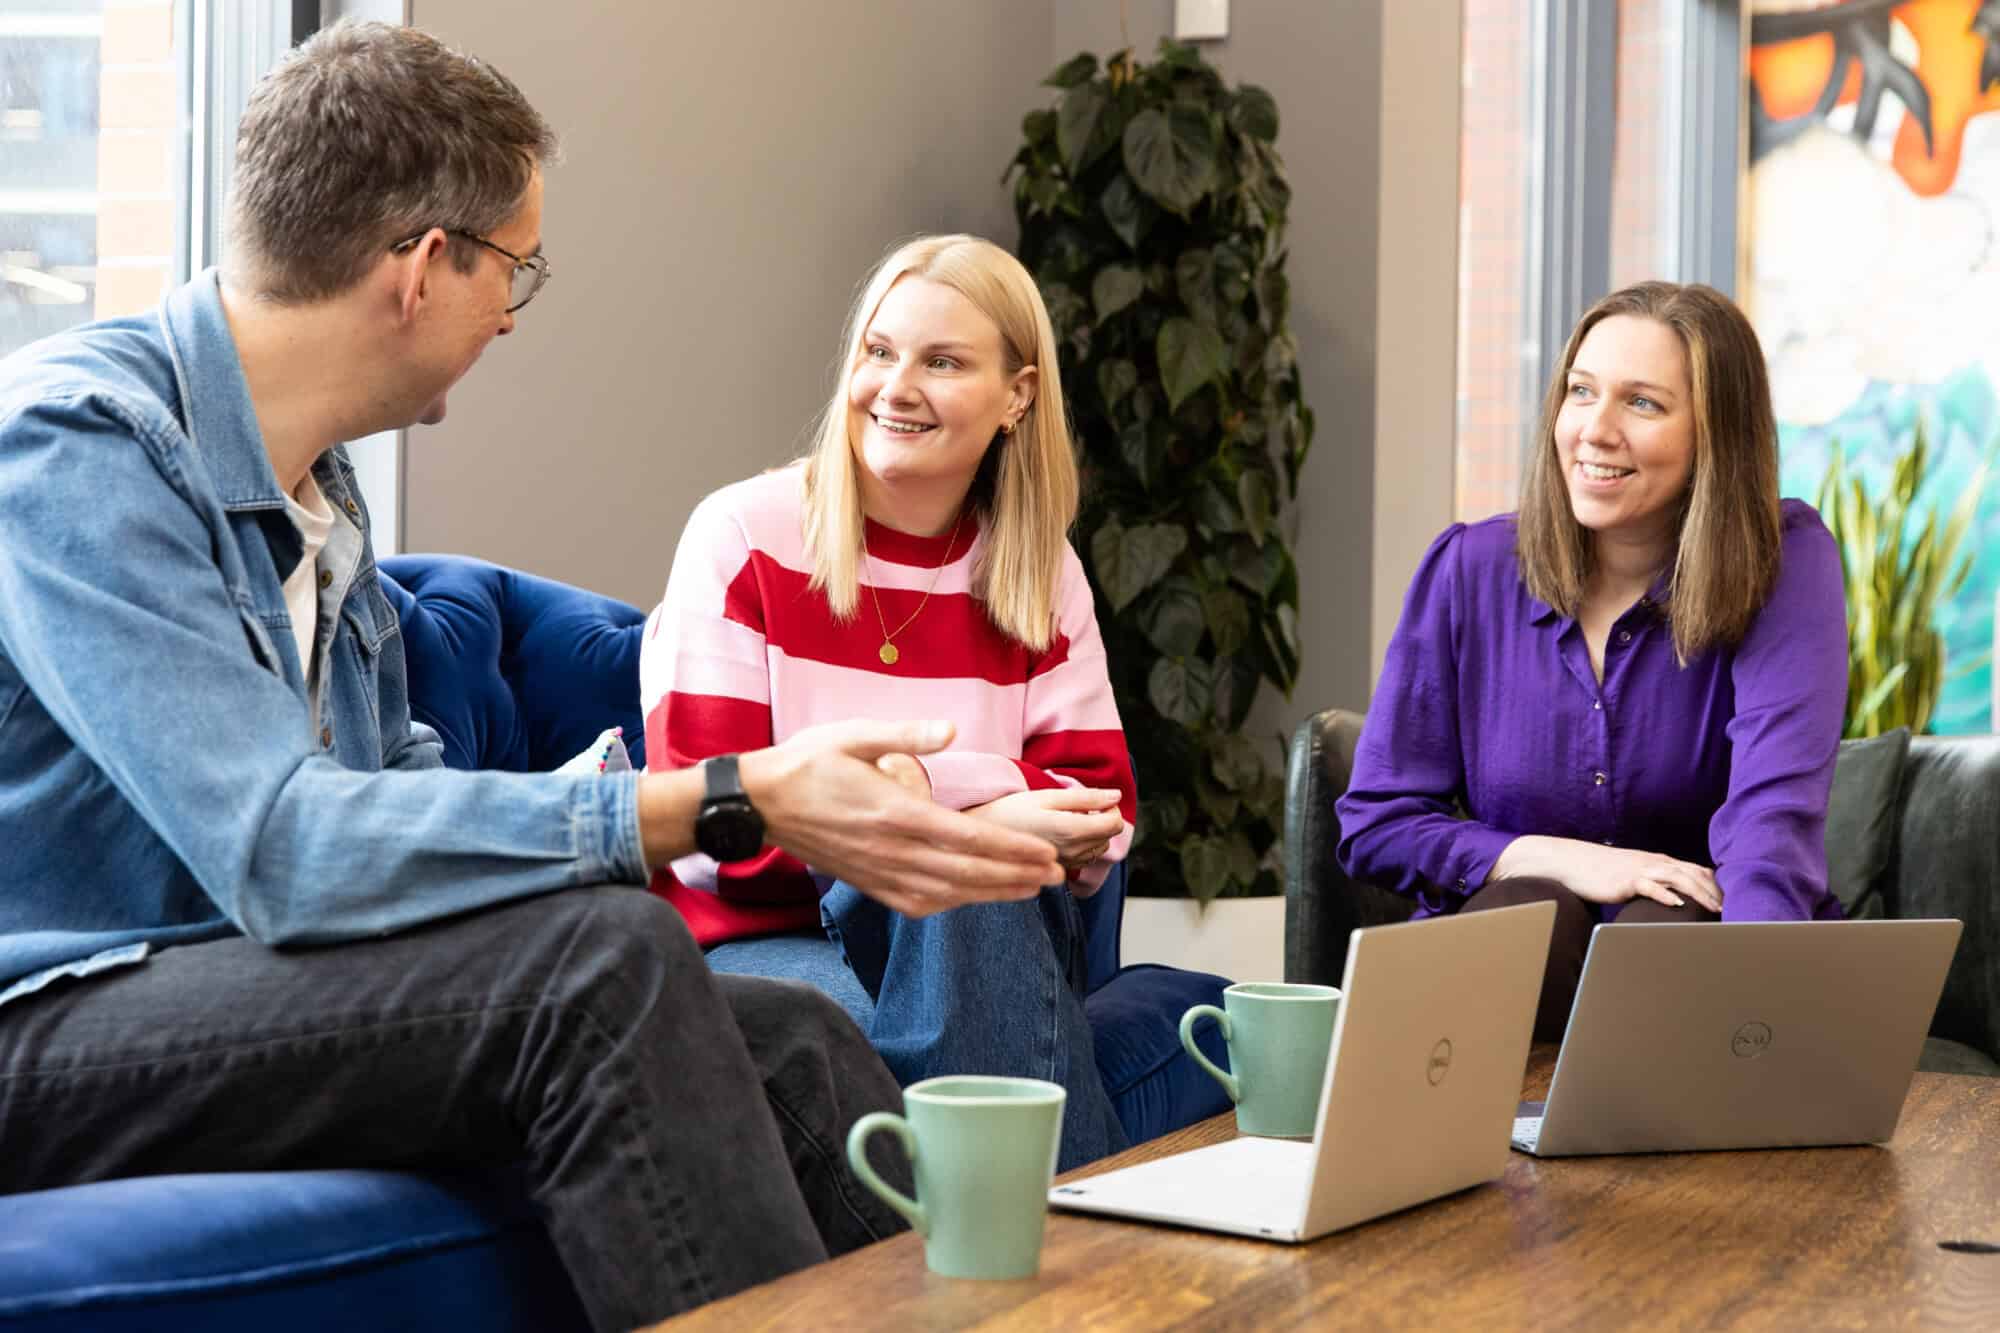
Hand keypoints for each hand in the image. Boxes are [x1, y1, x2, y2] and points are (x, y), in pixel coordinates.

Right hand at [737, 720, 1060, 916]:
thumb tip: (951, 729)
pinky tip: (976, 897)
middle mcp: (892, 851)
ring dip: (994, 893)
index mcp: (895, 812)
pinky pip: (920, 902)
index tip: (1048, 854)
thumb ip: (906, 733)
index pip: (969, 838)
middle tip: (1058, 876)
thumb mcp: (853, 734)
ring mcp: (880, 873)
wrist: (759, 804)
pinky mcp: (869, 885)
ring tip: (1032, 890)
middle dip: (1018, 875)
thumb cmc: (807, 764)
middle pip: (969, 871)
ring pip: (949, 893)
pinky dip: (955, 903)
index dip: (1013, 849)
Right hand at [967, 787, 1125, 873]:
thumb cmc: (1011, 810)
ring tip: (1067, 820)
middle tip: (1077, 807)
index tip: (1094, 800)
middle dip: (1102, 819)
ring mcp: (1066, 864)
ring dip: (1093, 833)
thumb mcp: (1048, 796)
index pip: (1114, 824)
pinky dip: (1082, 845)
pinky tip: (1061, 834)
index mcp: (1071, 831)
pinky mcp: (1058, 870)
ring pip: (1098, 848)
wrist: (983, 834)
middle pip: (1108, 837)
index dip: (1110, 808)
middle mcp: (1072, 852)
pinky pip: (1085, 858)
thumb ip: (1086, 797)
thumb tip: (1116, 796)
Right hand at [1491, 835, 1723, 912]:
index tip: (1731, 901)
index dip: (1716, 884)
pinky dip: (1666, 895)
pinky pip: (1650, 886)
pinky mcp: (1626, 880)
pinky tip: (1677, 905)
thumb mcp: (1631, 876)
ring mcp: (1640, 869)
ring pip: (1678, 878)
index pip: (1696, 869)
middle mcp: (1654, 862)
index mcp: (1657, 861)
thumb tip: (1670, 902)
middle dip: (1716, 891)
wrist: (1570, 862)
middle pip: (1693, 873)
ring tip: (1715, 909)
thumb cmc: (1599, 873)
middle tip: (1733, 909)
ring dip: (1699, 893)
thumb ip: (1651, 885)